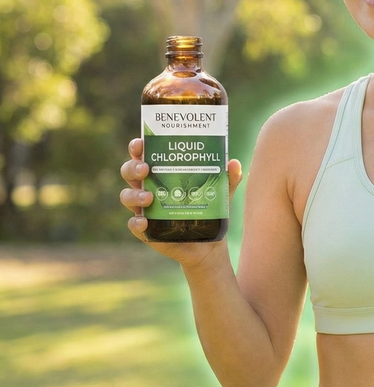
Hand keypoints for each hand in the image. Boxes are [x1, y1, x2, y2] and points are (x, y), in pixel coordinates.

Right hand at [119, 137, 242, 263]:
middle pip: (129, 172)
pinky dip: (136, 223)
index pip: (144, 155)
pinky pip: (134, 226)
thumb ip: (229, 178)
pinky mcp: (147, 231)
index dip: (138, 147)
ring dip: (134, 195)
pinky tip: (144, 221)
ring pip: (127, 196)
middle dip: (133, 168)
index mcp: (163, 173)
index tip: (141, 142)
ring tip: (149, 197)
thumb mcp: (222, 193)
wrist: (210, 243)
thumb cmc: (211, 210)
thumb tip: (234, 163)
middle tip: (145, 169)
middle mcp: (149, 188)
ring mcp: (146, 210)